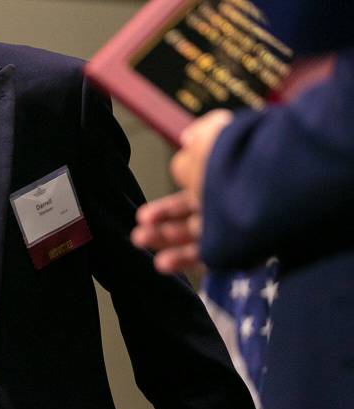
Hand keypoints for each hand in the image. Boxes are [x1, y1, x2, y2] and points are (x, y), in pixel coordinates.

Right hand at [132, 109, 232, 273]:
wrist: (270, 180)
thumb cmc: (235, 157)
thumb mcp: (203, 145)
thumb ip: (187, 157)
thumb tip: (186, 150)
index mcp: (220, 175)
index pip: (188, 196)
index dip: (164, 208)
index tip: (143, 216)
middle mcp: (225, 201)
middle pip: (186, 218)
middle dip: (159, 225)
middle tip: (138, 232)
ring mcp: (230, 225)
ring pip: (191, 236)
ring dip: (163, 240)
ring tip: (139, 241)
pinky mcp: (236, 248)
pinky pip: (206, 256)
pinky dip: (182, 260)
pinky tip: (160, 263)